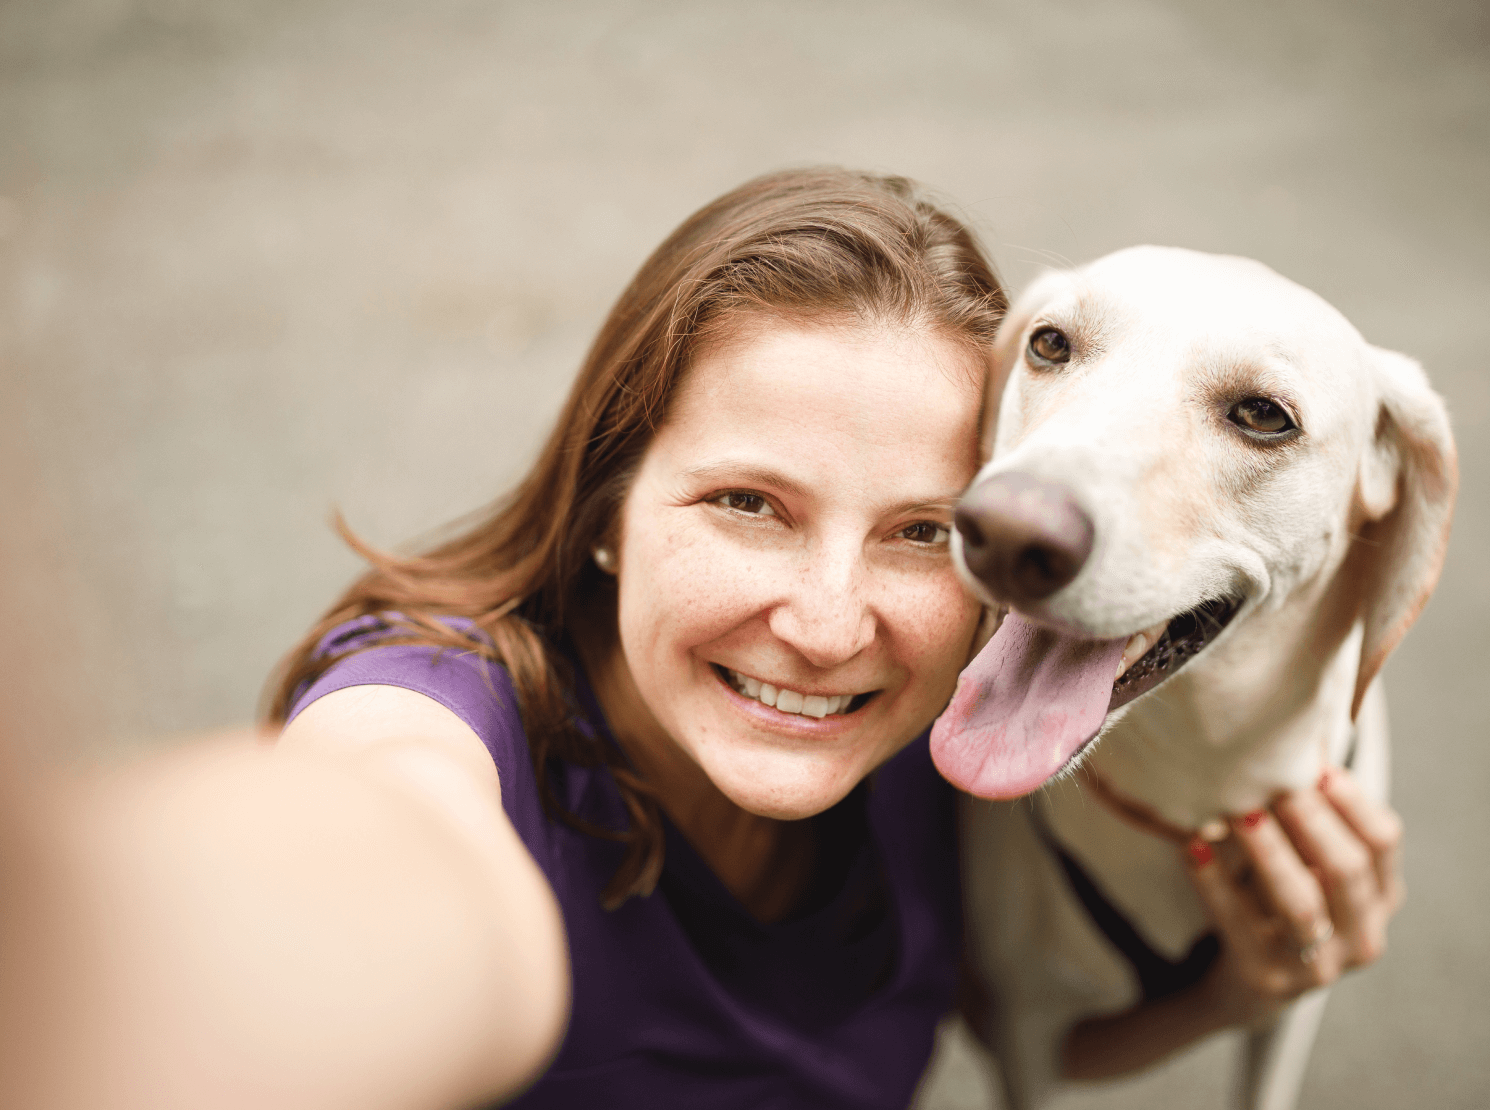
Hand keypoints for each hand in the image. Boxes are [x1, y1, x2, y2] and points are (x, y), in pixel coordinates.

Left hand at [1185, 767, 1404, 1028]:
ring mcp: (1318, 965)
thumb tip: (1290, 739)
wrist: (1254, 978)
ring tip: (1237, 811)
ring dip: (1267, 851)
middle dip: (1310, 821)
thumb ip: (1310, 816)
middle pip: (1347, 871)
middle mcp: (1362, 934)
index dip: (1353, 803)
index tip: (1317, 767)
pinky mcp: (1266, 977)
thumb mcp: (1310, 861)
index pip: (1384, 842)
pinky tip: (1192, 846)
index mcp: (1381, 895)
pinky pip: (1238, 924)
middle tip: (1276, 782)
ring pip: (1300, 903)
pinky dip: (1213, 883)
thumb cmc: (1284, 895)